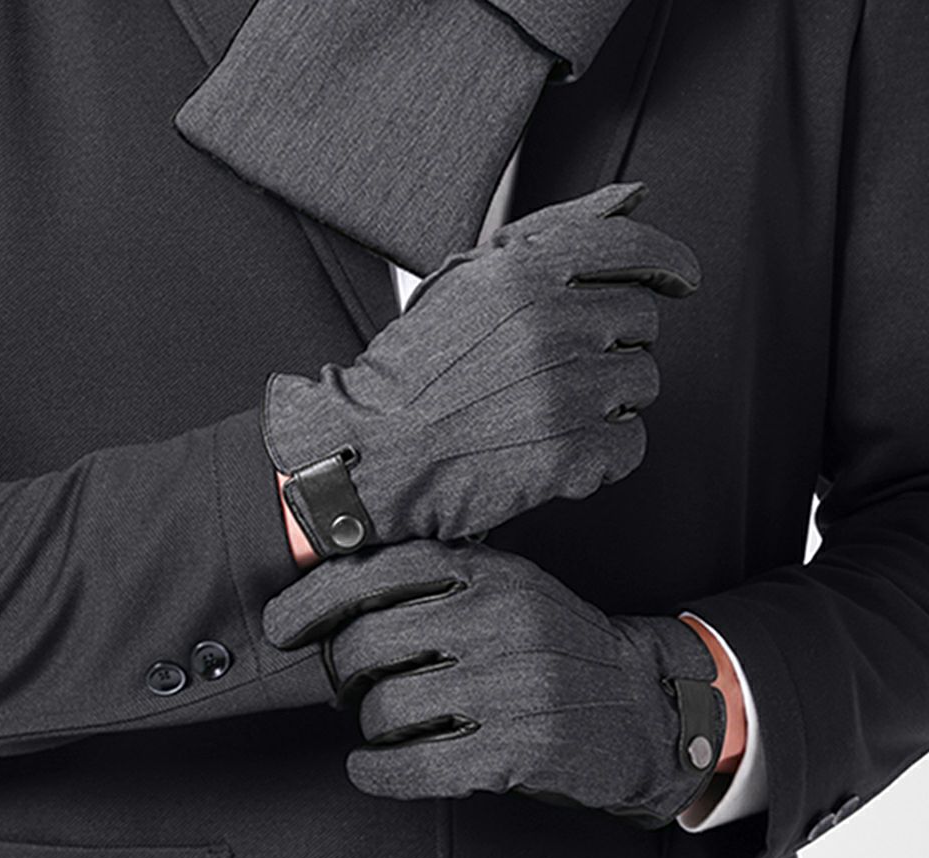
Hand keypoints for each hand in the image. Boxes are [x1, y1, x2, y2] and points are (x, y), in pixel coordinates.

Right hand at [263, 183, 700, 557]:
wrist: (376, 451)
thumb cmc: (417, 367)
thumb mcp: (469, 278)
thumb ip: (555, 230)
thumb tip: (637, 197)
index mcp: (526, 275)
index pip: (633, 251)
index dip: (669, 264)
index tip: (682, 280)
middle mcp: (552, 328)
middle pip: (642, 322)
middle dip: (612, 341)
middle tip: (558, 364)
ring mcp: (565, 395)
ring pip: (641, 384)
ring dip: (607, 396)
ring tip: (546, 407)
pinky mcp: (569, 457)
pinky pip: (630, 445)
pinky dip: (603, 451)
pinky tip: (555, 446)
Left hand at [263, 540, 725, 826]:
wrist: (641, 702)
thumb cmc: (556, 646)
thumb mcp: (507, 589)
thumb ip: (436, 585)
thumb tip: (333, 607)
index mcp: (488, 572)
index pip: (378, 571)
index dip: (313, 600)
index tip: (282, 626)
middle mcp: (499, 618)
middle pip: (368, 642)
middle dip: (340, 673)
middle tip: (347, 687)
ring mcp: (513, 682)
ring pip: (386, 708)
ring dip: (368, 725)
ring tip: (382, 725)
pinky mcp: (522, 746)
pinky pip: (419, 765)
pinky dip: (379, 773)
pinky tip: (372, 769)